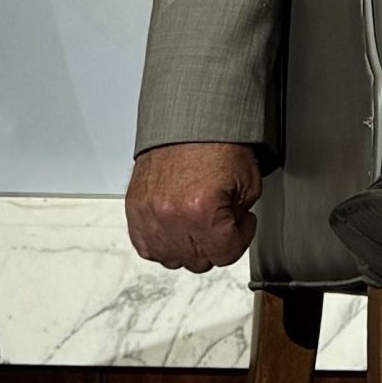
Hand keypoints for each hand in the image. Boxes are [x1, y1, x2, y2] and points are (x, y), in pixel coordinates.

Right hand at [127, 142, 261, 272]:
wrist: (187, 122)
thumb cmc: (217, 144)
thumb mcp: (247, 183)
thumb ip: (239, 218)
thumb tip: (231, 232)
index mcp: (201, 210)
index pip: (224, 254)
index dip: (241, 239)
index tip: (242, 224)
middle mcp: (170, 217)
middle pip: (197, 261)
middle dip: (216, 245)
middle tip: (223, 224)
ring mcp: (148, 215)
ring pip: (170, 258)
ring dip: (188, 248)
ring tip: (199, 226)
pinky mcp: (134, 209)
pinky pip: (147, 246)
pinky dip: (163, 243)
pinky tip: (178, 228)